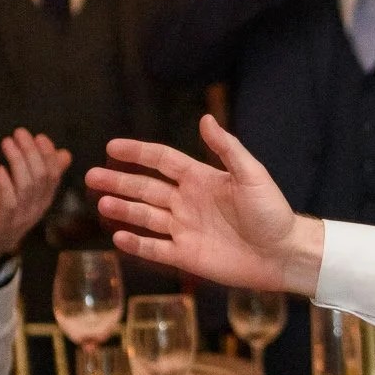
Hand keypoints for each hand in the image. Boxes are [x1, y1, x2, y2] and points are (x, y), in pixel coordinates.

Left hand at [0, 128, 69, 268]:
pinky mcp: (4, 222)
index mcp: (44, 199)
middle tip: (20, 132)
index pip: (54, 175)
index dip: (49, 155)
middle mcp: (37, 207)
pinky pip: (9, 201)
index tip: (39, 136)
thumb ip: (42, 173)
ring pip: (27, 186)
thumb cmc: (3, 214)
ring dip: (17, 161)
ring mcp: (22, 216)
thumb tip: (64, 153)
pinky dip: (5, 183)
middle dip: (32, 152)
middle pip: (42, 176)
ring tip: (7, 142)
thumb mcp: (25, 192)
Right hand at [89, 116, 324, 293]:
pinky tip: (118, 236)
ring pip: (145, 217)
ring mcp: (185, 229)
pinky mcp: (187, 255)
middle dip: (118, 181)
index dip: (137, 152)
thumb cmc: (272, 212)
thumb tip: (205, 119)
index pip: (162, 161)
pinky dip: (136, 243)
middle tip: (90, 175)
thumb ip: (226, 149)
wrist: (283, 253)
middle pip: (145, 188)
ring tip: (101, 203)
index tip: (112, 147)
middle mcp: (188, 201)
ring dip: (123, 209)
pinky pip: (155, 248)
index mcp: (201, 178)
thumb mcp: (251, 174)